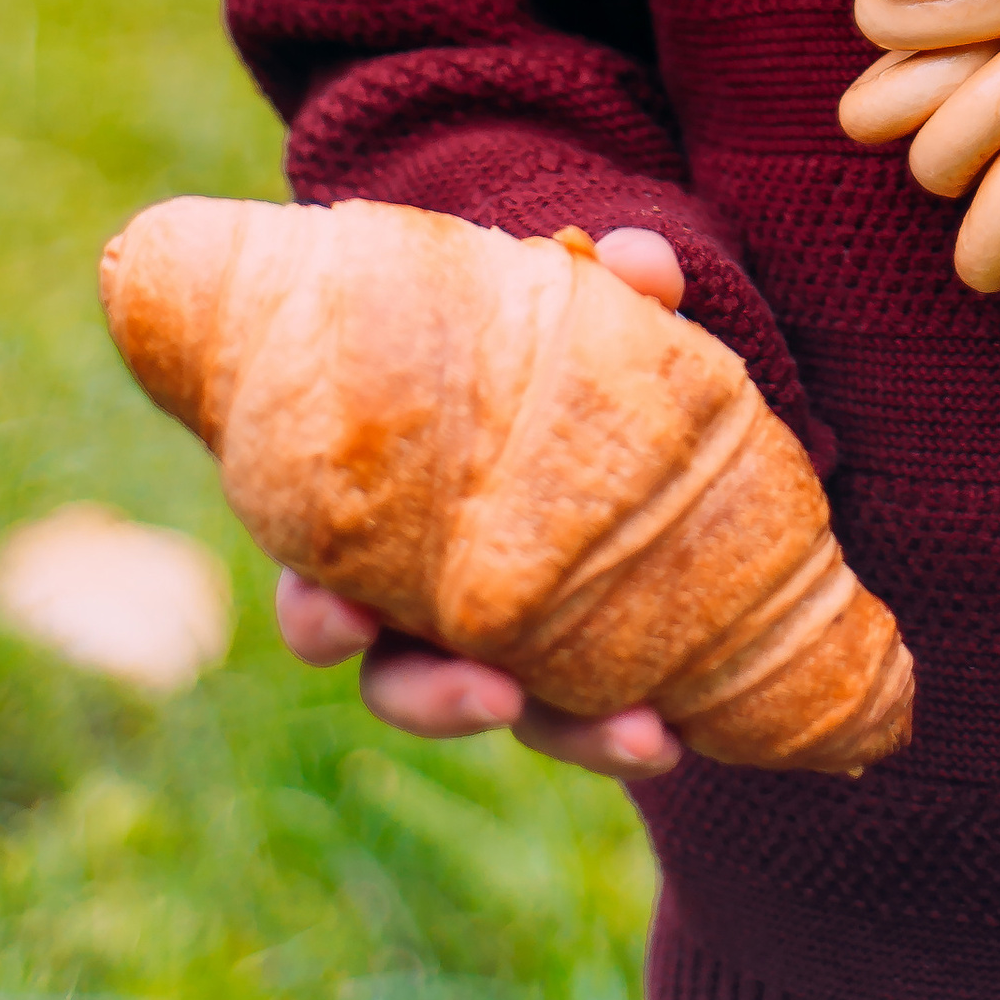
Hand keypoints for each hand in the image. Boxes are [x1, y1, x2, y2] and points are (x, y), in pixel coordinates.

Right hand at [275, 225, 689, 782]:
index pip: (323, 581)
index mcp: (389, 516)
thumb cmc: (546, 355)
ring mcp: (501, 643)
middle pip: (399, 678)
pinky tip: (678, 737)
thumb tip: (644, 260)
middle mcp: (426, 599)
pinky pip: (588, 719)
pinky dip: (627, 733)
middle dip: (437, 699)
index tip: (346, 623)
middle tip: (495, 698)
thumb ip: (601, 285)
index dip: (321, 613)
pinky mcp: (578, 667)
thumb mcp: (567, 314)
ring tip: (643, 740)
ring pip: (508, 710)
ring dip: (571, 734)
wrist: (623, 403)